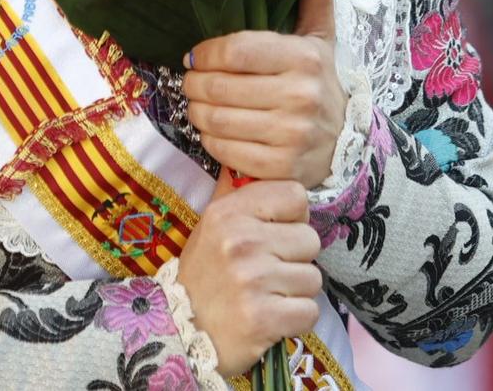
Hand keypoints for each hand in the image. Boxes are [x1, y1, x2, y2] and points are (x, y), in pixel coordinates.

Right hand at [174, 178, 322, 377]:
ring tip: (266, 295)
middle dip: (295, 259)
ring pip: (313, 278)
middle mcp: (241, 241)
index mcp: (229, 213)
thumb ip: (236, 193)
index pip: (296, 195)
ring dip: (295, 292)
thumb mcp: (211, 226)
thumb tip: (248, 161)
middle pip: (310, 239)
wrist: (180, 331)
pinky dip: (295, 319)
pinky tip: (271, 318)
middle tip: (268, 272)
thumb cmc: (204, 275)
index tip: (275, 234)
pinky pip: (309, 311)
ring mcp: (252, 280)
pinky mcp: (263, 318)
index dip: (292, 217)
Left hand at [183, 0, 346, 188]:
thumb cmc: (319, 83)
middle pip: (218, 86)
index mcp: (306, 58)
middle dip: (193, 82)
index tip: (195, 55)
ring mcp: (291, 136)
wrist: (346, 144)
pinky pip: (223, 150)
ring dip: (196, 111)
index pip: (236, 49)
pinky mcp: (280, 169)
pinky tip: (217, 130)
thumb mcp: (321, 38)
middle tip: (191, 80)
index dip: (205, 52)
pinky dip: (210, 140)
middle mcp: (300, 96)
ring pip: (215, 119)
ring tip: (200, 104)